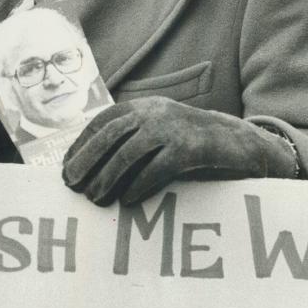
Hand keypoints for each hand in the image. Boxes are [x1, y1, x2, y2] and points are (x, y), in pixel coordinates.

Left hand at [62, 98, 296, 206]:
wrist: (241, 145)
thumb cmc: (192, 146)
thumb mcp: (158, 135)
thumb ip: (130, 142)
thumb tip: (88, 169)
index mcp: (144, 107)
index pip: (103, 121)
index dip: (81, 144)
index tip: (65, 168)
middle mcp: (156, 112)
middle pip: (111, 135)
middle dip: (87, 160)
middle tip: (71, 184)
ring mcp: (175, 128)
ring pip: (130, 153)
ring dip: (108, 177)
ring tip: (95, 198)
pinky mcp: (192, 148)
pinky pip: (158, 168)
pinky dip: (140, 185)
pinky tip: (128, 201)